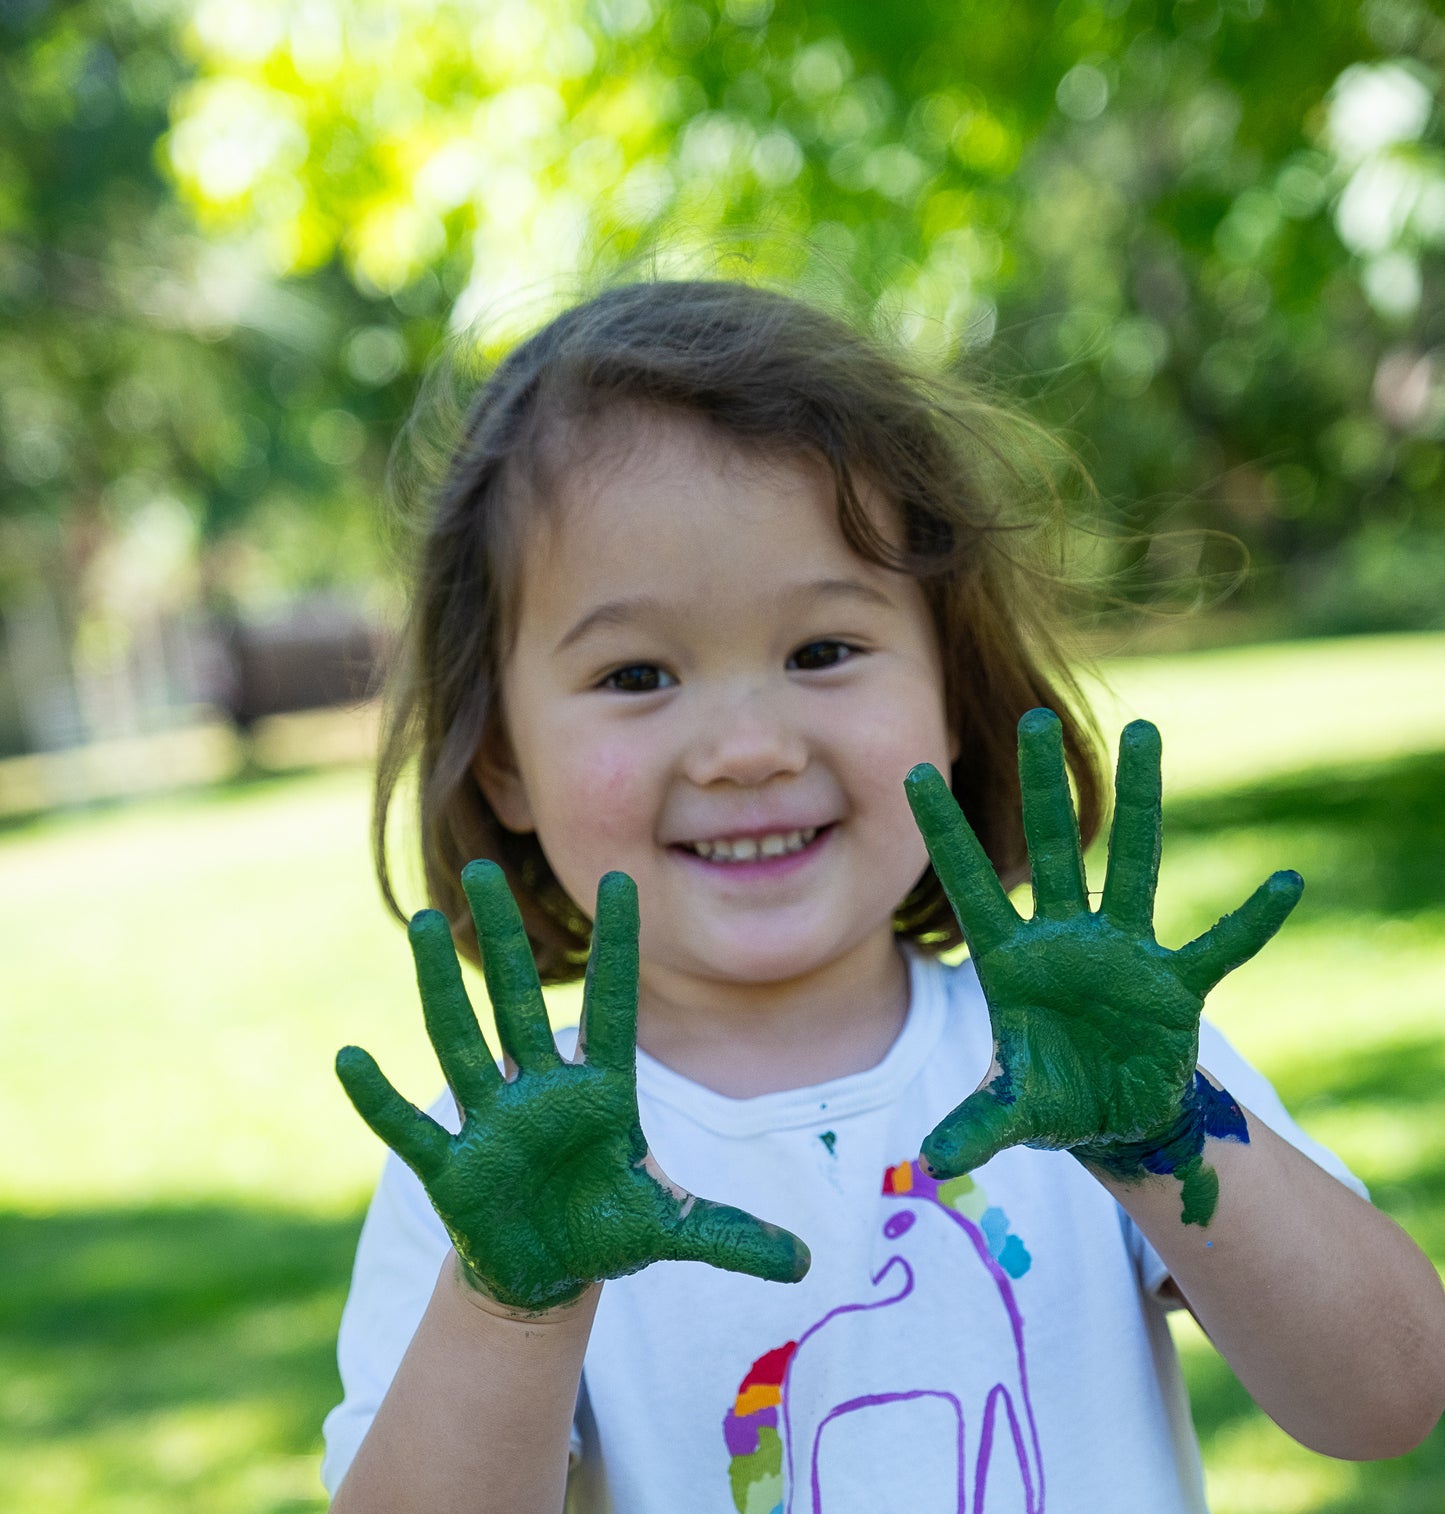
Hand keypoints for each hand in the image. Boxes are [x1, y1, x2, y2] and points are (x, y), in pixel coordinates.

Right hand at [336, 862, 809, 1311]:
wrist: (549, 1270)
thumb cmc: (609, 1229)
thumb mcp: (674, 1230)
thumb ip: (733, 1237)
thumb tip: (807, 1266)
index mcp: (603, 1092)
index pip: (613, 1005)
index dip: (616, 947)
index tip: (623, 878)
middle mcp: (543, 1091)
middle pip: (519, 1002)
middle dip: (505, 940)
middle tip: (480, 868)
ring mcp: (493, 1123)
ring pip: (462, 1040)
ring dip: (442, 986)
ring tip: (425, 923)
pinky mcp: (453, 1167)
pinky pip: (410, 1128)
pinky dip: (380, 1099)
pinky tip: (350, 1058)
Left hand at [905, 709, 1301, 1224]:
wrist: (1112, 1115)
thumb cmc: (1052, 1098)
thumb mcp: (1014, 1113)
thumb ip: (979, 1126)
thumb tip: (934, 1165)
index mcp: (1012, 963)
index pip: (971, 888)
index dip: (945, 835)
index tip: (914, 772)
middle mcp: (1067, 942)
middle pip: (1054, 852)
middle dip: (1041, 790)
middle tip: (1032, 719)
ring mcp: (1125, 955)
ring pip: (1136, 865)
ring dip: (1142, 803)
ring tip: (1143, 731)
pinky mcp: (1176, 986)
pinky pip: (1217, 946)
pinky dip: (1249, 921)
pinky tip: (1282, 885)